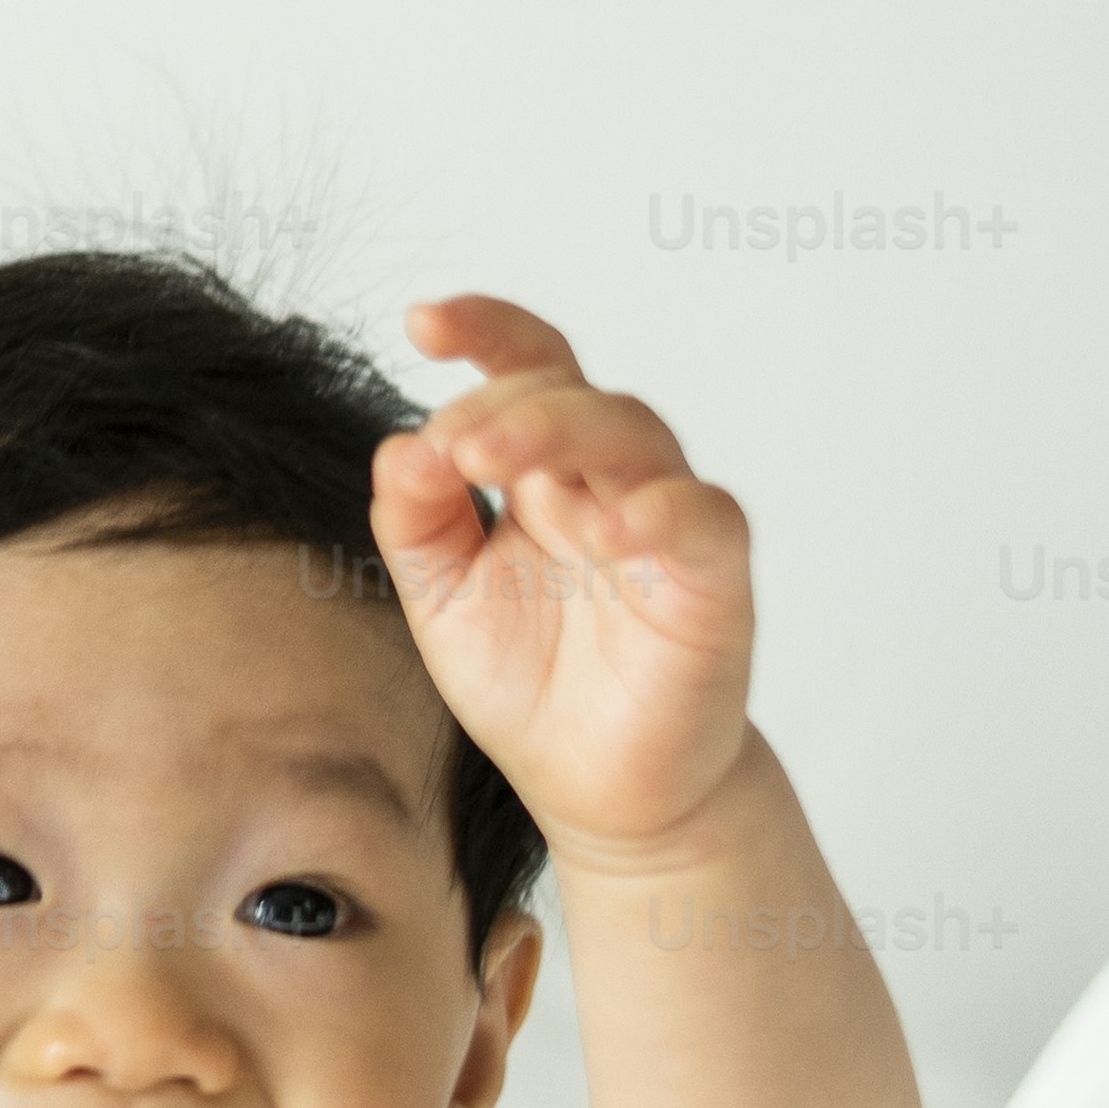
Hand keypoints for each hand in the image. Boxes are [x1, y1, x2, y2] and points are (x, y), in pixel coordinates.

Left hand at [373, 295, 762, 865]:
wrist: (595, 787)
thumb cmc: (530, 682)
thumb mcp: (442, 597)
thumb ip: (415, 521)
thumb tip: (397, 446)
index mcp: (545, 475)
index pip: (527, 373)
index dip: (485, 332)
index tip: (423, 320)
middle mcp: (609, 483)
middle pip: (574, 396)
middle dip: (507, 404)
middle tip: (451, 442)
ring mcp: (665, 525)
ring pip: (636, 437)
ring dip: (565, 433)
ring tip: (492, 458)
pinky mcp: (711, 582)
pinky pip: (703, 521)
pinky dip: (662, 511)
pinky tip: (612, 523)